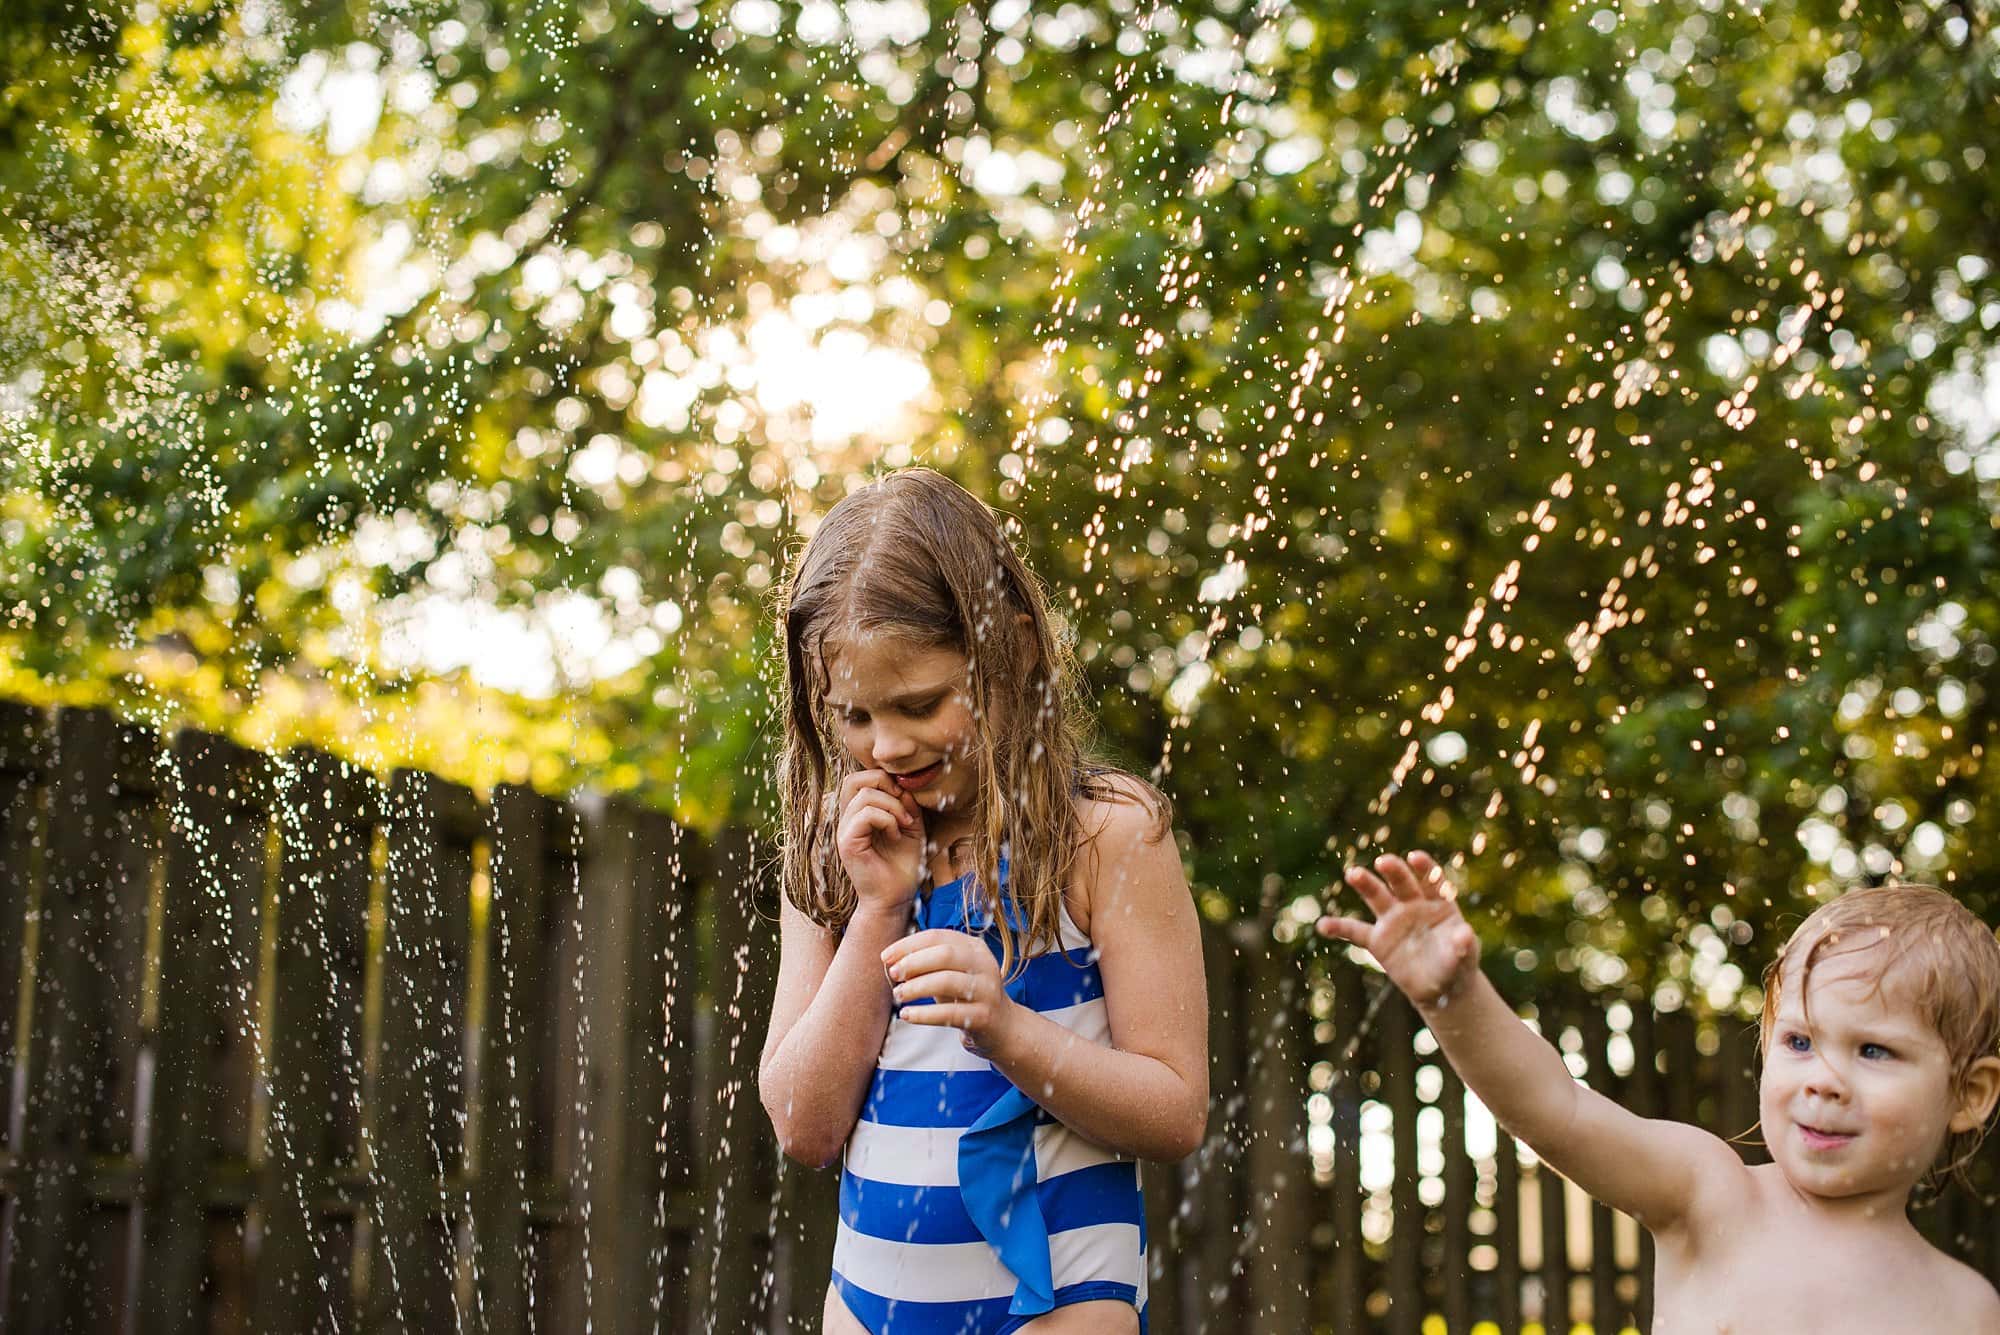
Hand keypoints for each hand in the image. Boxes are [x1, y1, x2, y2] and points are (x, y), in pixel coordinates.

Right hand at [837, 771, 923, 916]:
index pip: (860, 778)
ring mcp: (844, 831)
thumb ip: (906, 804)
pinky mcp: (847, 843)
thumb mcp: (911, 827)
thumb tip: (903, 786)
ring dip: (892, 806)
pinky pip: (865, 815)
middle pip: (853, 779)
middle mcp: (847, 820)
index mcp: (858, 814)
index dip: (886, 779)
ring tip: (904, 825)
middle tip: (903, 805)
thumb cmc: (903, 865)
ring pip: (863, 795)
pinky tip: (896, 835)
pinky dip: (887, 820)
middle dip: (884, 784)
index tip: (907, 800)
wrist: (896, 898)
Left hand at [880, 929, 1021, 1054]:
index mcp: (974, 947)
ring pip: (947, 981)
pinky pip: (949, 1013)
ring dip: (916, 987)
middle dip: (913, 963)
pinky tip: (907, 1015)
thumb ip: (926, 962)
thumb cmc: (967, 994)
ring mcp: (987, 990)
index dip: (908, 945)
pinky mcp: (983, 1016)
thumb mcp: (952, 972)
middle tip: (892, 975)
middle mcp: (984, 964)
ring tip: (898, 995)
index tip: (885, 957)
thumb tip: (890, 961)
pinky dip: (923, 1014)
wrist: (1002, 1026)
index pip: (938, 936)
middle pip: (944, 955)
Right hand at [1316, 851, 1479, 1008]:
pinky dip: (1339, 927)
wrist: (1441, 986)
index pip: (1431, 880)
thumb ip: (1463, 946)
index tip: (1414, 857)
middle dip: (1393, 871)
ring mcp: (1393, 921)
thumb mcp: (1465, 957)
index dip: (1425, 868)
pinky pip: (1355, 931)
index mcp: (1438, 904)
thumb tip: (1465, 934)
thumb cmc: (1457, 964)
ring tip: (1353, 874)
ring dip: (1365, 884)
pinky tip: (1323, 925)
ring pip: (1377, 898)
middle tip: (1383, 862)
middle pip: (1401, 883)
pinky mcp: (1378, 940)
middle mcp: (1413, 905)